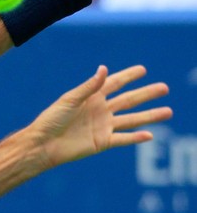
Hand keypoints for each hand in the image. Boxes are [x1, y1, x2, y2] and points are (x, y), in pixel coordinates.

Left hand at [29, 65, 171, 168]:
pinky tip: (150, 134)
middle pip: (128, 100)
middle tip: (164, 87)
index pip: (114, 83)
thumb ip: (89, 86)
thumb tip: (104, 69)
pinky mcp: (102, 142)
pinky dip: (136, 137)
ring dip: (149, 116)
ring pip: (131, 119)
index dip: (128, 76)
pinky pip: (123, 139)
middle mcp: (100, 110)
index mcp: (91, 97)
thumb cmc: (52, 119)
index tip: (143, 69)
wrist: (44, 144)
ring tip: (168, 111)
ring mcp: (103, 126)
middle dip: (146, 94)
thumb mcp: (70, 99)